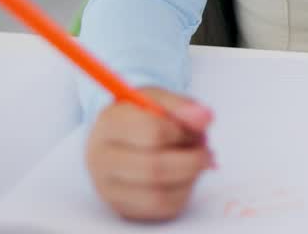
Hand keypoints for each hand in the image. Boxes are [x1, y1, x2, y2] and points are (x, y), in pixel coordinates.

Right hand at [85, 87, 215, 220]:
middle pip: (154, 168)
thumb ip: (181, 105)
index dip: (183, 132)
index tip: (195, 129)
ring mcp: (108, 187)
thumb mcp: (158, 99)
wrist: (119, 139)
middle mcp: (101, 158)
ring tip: (196, 163)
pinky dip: (184, 193)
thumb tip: (204, 118)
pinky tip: (184, 177)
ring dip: (189, 179)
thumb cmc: (140, 116)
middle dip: (192, 160)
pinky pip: (162, 208)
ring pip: (158, 194)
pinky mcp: (123, 207)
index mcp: (109, 123)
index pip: (152, 132)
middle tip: (206, 152)